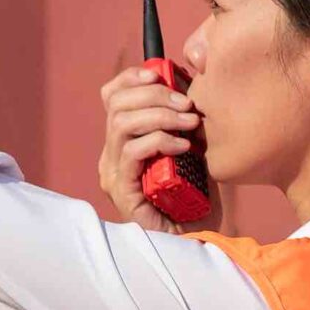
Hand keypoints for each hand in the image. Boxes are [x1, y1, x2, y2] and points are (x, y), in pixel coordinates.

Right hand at [96, 66, 214, 232]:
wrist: (198, 238)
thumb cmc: (197, 193)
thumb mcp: (192, 144)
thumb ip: (183, 117)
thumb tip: (191, 80)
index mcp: (122, 140)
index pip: (111, 96)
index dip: (131, 77)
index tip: (161, 71)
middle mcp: (111, 156)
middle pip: (115, 104)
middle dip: (154, 95)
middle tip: (188, 104)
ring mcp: (114, 174)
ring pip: (121, 124)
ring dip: (160, 117)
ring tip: (190, 124)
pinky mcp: (122, 192)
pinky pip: (132, 153)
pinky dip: (160, 141)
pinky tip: (184, 147)